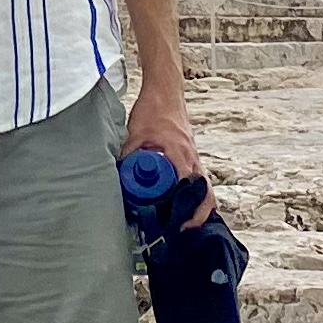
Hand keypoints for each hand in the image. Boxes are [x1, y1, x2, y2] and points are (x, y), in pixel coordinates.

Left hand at [123, 86, 213, 225]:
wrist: (165, 92)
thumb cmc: (153, 110)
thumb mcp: (135, 133)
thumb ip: (127, 153)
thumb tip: (117, 175)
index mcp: (181, 155)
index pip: (190, 189)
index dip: (187, 210)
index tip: (178, 225)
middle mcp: (193, 158)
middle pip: (205, 194)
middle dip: (199, 215)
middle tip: (184, 231)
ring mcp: (195, 157)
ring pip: (205, 188)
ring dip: (200, 207)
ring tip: (186, 224)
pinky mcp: (192, 155)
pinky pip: (200, 180)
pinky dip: (197, 194)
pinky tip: (186, 204)